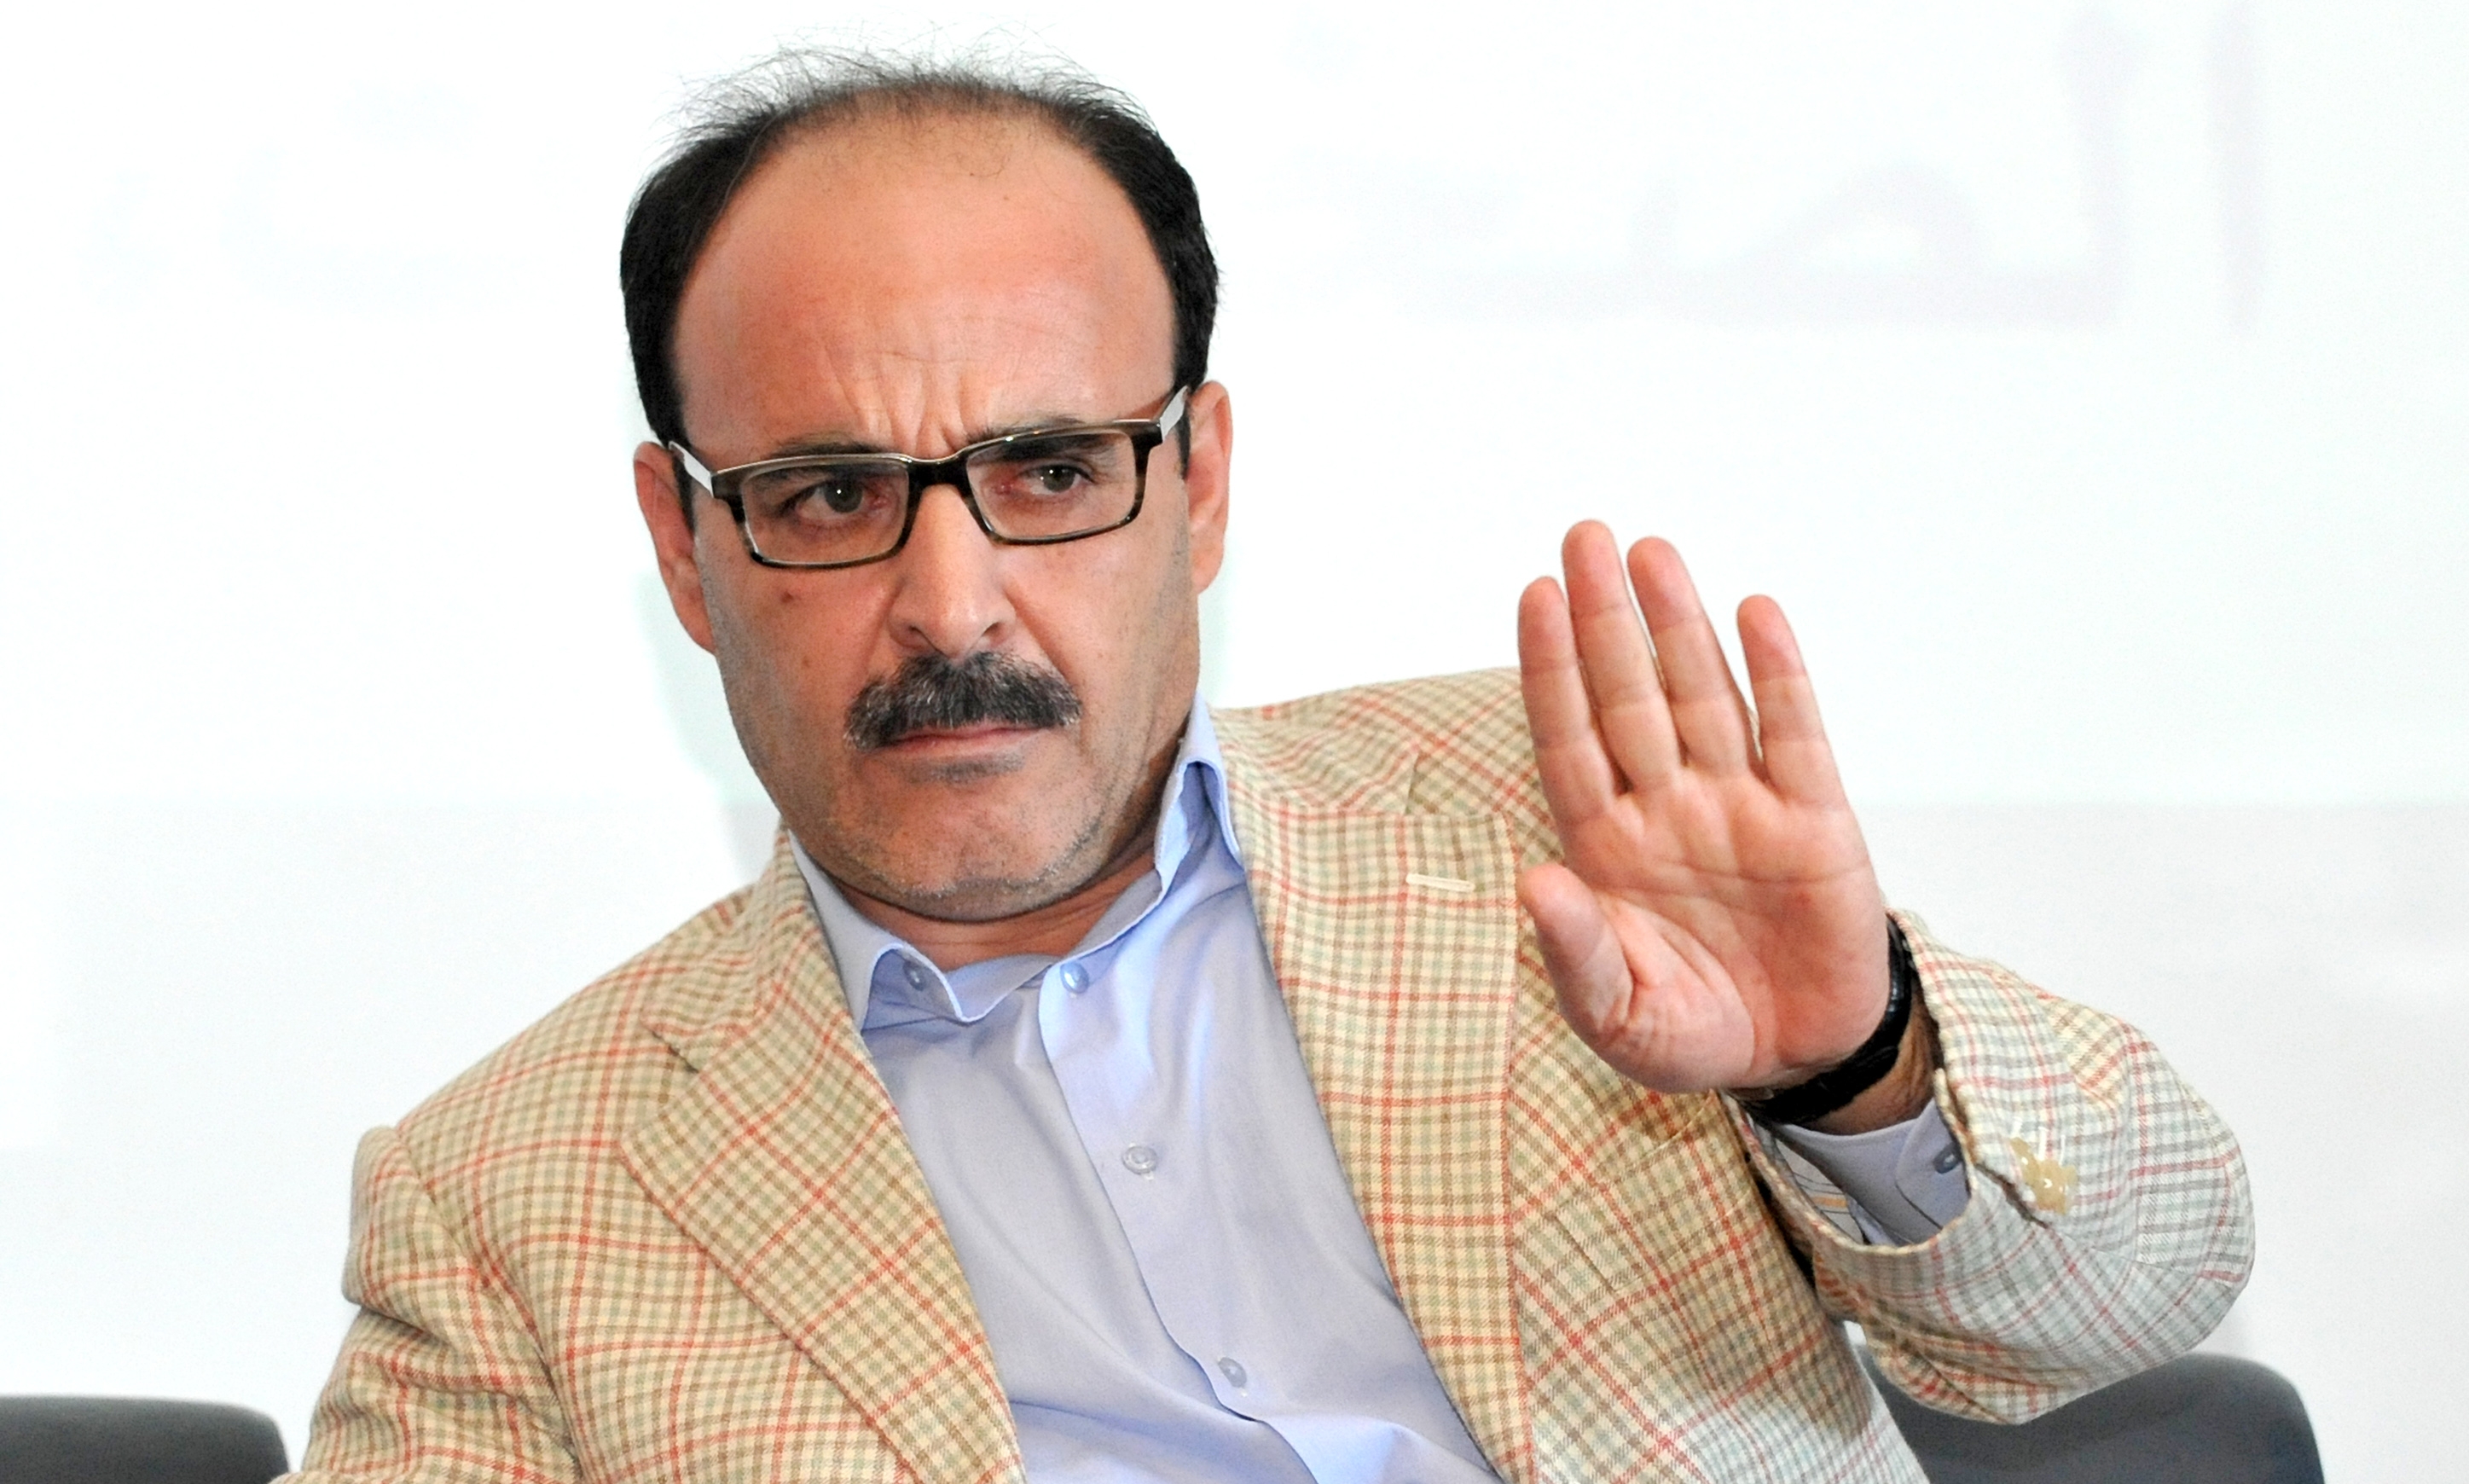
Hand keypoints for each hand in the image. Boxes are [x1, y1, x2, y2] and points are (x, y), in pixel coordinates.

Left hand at [1517, 524, 1920, 1121]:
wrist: (1796, 1062)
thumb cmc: (1691, 1031)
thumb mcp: (1619, 1017)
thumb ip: (1576, 956)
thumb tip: (1534, 882)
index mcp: (1607, 845)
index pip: (1569, 738)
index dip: (1551, 669)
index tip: (1534, 594)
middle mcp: (1669, 808)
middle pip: (1629, 696)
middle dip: (1606, 618)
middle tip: (1585, 533)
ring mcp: (1741, 807)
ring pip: (1704, 698)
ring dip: (1679, 625)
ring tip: (1652, 552)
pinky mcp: (1814, 822)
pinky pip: (1793, 735)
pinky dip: (1777, 675)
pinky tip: (1755, 612)